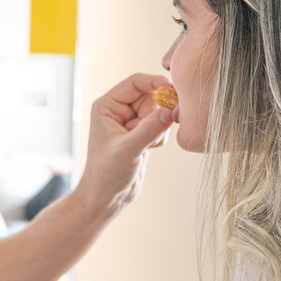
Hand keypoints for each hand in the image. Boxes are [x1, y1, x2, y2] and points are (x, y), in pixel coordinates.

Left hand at [75, 73, 174, 218]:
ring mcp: (131, 123)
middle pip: (150, 96)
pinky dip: (160, 137)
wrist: (107, 198)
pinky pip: (161, 126)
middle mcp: (118, 111)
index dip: (155, 83)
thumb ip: (149, 129)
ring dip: (159, 128)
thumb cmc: (106, 174)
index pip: (135, 83)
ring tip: (146, 146)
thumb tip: (170, 111)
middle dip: (157, 113)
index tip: (173, 89)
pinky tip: (149, 151)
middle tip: (153, 133)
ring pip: (158, 112)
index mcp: (107, 106)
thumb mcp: (128, 150)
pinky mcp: (141, 135)